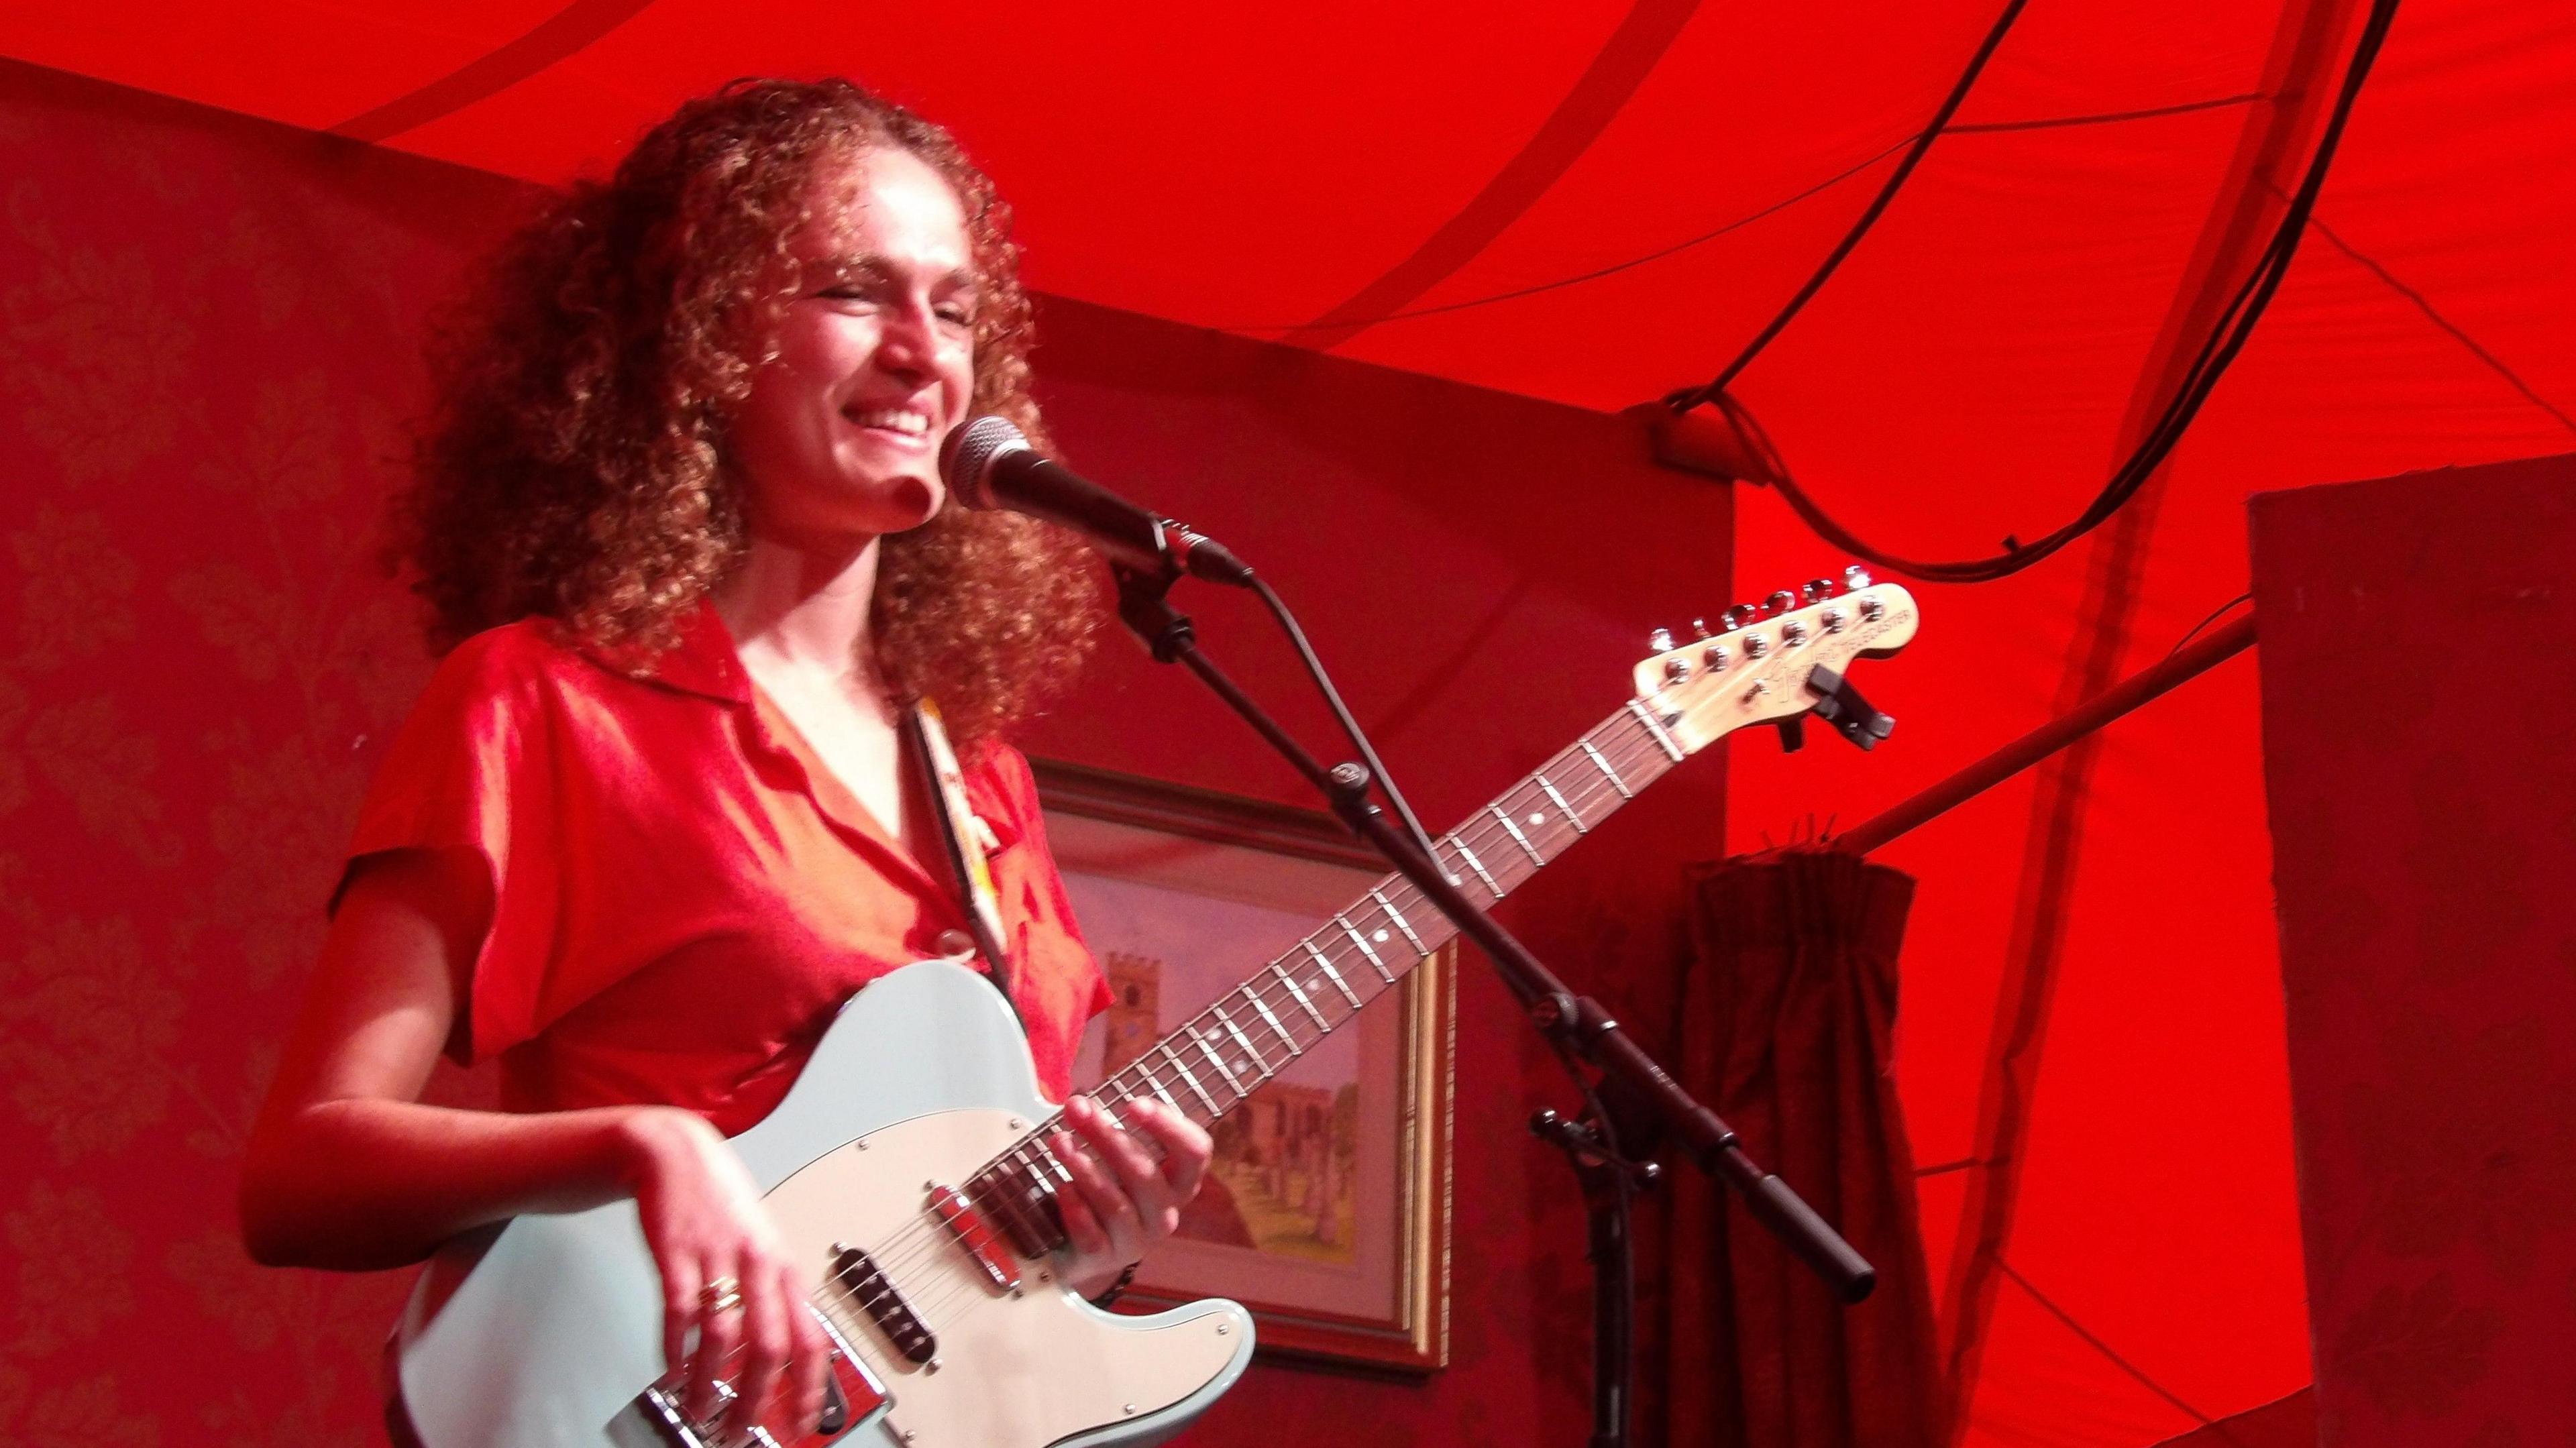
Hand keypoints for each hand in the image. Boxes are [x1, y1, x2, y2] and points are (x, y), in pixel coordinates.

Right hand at [621, 1107, 829, 1433]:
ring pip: (723, 1335)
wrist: (677, 1153)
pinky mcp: (677, 1252)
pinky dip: (675, 1348)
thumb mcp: (761, 1247)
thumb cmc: (721, 1205)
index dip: (812, 1386)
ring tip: (700, 1410)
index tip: (805, 1423)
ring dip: (709, 1383)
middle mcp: (759, 1265)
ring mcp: (718, 1258)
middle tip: (739, 1431)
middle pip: (770, 1346)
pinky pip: (680, 1310)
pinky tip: (671, 1370)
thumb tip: (781, 1357)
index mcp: (784, 1269)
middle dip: (756, 1400)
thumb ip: (772, 1298)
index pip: (812, 1337)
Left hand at [1051, 1095, 1213, 1299]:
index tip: (1133, 1104)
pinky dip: (1076, 1209)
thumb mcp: (1121, 1157)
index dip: (1169, 1126)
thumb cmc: (1109, 1187)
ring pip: (1116, 1203)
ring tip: (1060, 1143)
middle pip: (1146, 1173)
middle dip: (1108, 1137)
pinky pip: (1092, 1234)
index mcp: (1180, 1182)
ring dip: (1085, 1168)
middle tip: (1078, 1110)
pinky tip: (1062, 1189)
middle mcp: (1165, 1212)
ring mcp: (1137, 1239)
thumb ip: (1113, 1129)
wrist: (1084, 1246)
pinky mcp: (1106, 1258)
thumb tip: (1081, 1104)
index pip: (1195, 1152)